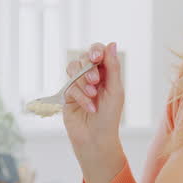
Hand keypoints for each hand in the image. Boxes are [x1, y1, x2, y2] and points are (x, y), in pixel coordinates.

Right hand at [63, 43, 126, 182]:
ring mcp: (78, 85)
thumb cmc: (109, 117)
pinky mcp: (67, 95)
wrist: (96, 139)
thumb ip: (112, 67)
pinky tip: (89, 107)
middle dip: (89, 68)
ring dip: (83, 81)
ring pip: (73, 68)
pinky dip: (80, 96)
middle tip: (96, 81)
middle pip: (84, 57)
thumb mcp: (115, 90)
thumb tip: (112, 43)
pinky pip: (69, 86)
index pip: (99, 52)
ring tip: (93, 95)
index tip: (96, 57)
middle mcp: (91, 76)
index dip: (96, 50)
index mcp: (106, 73)